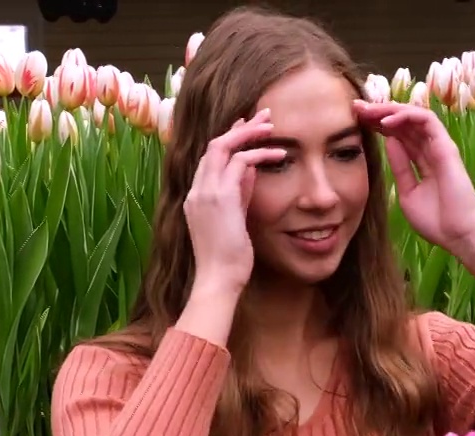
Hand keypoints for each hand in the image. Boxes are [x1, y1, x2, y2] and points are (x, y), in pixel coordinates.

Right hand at [183, 109, 286, 295]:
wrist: (217, 280)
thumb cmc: (227, 260)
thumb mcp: (234, 222)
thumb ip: (239, 195)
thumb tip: (250, 172)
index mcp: (196, 198)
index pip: (209, 159)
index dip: (229, 140)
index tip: (247, 129)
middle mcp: (196, 191)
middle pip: (214, 145)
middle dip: (240, 128)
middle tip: (263, 116)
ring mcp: (205, 193)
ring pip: (223, 146)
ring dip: (250, 133)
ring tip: (272, 127)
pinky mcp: (220, 198)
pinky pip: (240, 162)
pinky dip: (260, 153)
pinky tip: (278, 154)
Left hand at [354, 101, 474, 249]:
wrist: (457, 235)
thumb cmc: (435, 220)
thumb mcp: (408, 192)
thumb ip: (400, 167)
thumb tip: (389, 143)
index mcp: (421, 161)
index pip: (398, 135)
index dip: (378, 125)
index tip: (355, 122)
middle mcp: (431, 150)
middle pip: (404, 123)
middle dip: (379, 112)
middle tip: (356, 108)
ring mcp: (439, 146)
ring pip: (414, 116)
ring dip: (390, 110)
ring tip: (368, 110)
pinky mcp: (446, 146)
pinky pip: (427, 121)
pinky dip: (406, 116)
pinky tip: (386, 121)